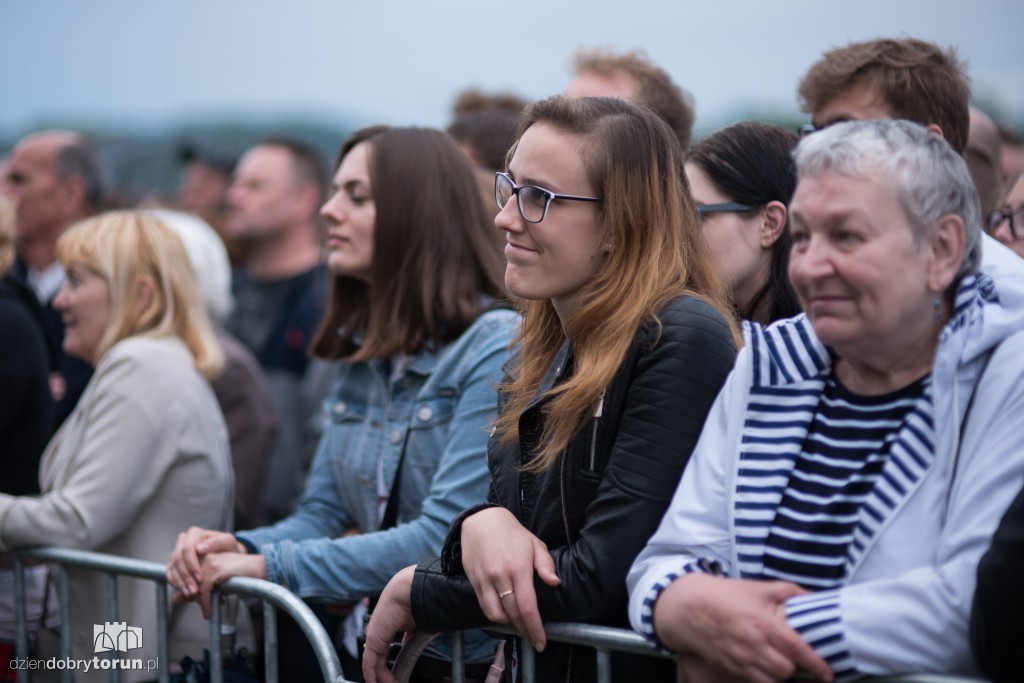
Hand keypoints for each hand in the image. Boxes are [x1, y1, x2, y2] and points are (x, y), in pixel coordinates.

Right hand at [166, 527, 244, 596]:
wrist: (227, 555)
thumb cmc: (228, 548)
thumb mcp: (228, 542)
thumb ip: (217, 543)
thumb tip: (200, 548)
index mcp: (195, 534)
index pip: (187, 550)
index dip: (192, 566)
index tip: (200, 578)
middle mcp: (184, 541)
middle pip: (178, 560)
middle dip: (186, 577)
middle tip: (193, 590)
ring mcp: (177, 551)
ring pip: (173, 568)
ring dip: (180, 583)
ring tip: (190, 594)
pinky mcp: (174, 562)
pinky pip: (170, 573)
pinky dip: (176, 583)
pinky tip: (184, 591)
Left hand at [183, 552, 265, 618]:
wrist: (256, 569)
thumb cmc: (235, 574)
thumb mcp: (212, 583)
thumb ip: (193, 590)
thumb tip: (174, 599)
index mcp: (198, 555)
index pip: (181, 576)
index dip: (185, 591)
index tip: (195, 601)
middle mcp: (201, 555)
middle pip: (187, 582)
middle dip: (194, 598)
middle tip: (204, 607)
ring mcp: (209, 561)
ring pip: (194, 587)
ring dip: (200, 602)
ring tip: (208, 610)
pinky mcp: (216, 569)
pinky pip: (204, 591)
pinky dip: (206, 603)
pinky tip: (210, 610)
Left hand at [363, 565, 417, 682]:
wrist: (410, 589)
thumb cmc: (418, 598)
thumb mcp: (417, 622)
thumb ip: (412, 635)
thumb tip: (412, 644)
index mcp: (390, 623)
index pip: (385, 648)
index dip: (389, 663)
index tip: (398, 674)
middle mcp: (380, 629)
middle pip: (379, 657)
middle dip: (384, 673)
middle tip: (394, 682)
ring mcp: (375, 635)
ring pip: (374, 663)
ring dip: (381, 678)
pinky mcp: (373, 640)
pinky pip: (370, 663)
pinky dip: (372, 676)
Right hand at [460, 507, 559, 650]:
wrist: (482, 521)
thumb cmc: (512, 533)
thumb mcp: (535, 544)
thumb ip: (546, 565)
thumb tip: (555, 583)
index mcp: (518, 568)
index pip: (527, 608)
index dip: (535, 628)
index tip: (541, 642)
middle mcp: (500, 576)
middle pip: (512, 615)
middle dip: (525, 631)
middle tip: (534, 638)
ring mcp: (484, 580)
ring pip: (495, 615)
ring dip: (508, 624)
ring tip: (519, 622)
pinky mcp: (474, 581)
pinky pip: (484, 606)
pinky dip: (495, 614)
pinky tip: (504, 613)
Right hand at [653, 574, 832, 682]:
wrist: (688, 606)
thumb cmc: (724, 595)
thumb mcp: (757, 588)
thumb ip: (789, 591)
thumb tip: (814, 597)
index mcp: (763, 623)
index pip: (796, 649)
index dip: (816, 664)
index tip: (828, 673)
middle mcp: (752, 645)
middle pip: (786, 671)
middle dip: (796, 668)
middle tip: (800, 662)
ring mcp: (739, 659)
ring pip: (771, 681)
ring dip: (781, 676)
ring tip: (783, 666)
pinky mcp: (729, 668)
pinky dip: (764, 679)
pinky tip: (766, 668)